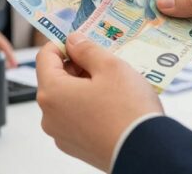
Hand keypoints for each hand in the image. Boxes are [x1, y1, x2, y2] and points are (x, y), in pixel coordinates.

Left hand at [36, 33, 162, 170]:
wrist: (147, 152)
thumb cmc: (128, 109)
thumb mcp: (110, 66)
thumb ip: (87, 49)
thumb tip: (73, 41)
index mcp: (52, 93)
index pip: (45, 56)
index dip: (62, 43)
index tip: (81, 39)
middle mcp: (50, 116)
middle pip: (55, 78)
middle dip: (77, 65)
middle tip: (103, 60)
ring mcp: (61, 134)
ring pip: (67, 99)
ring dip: (84, 86)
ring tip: (112, 83)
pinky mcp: (76, 147)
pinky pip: (76, 118)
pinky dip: (88, 106)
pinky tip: (112, 104)